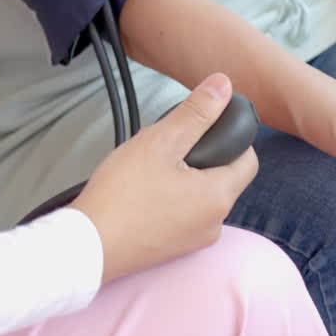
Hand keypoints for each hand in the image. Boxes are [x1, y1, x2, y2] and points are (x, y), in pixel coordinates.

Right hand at [71, 73, 258, 282]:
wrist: (87, 246)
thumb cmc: (122, 195)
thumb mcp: (161, 141)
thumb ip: (196, 112)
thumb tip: (223, 85)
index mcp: (219, 197)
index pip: (248, 159)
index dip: (231, 137)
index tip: (202, 128)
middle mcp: (215, 224)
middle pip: (221, 177)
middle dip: (197, 155)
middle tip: (164, 145)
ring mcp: (194, 241)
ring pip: (199, 195)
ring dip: (180, 176)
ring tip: (146, 168)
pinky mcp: (172, 250)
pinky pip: (182, 215)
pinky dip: (168, 199)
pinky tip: (140, 191)